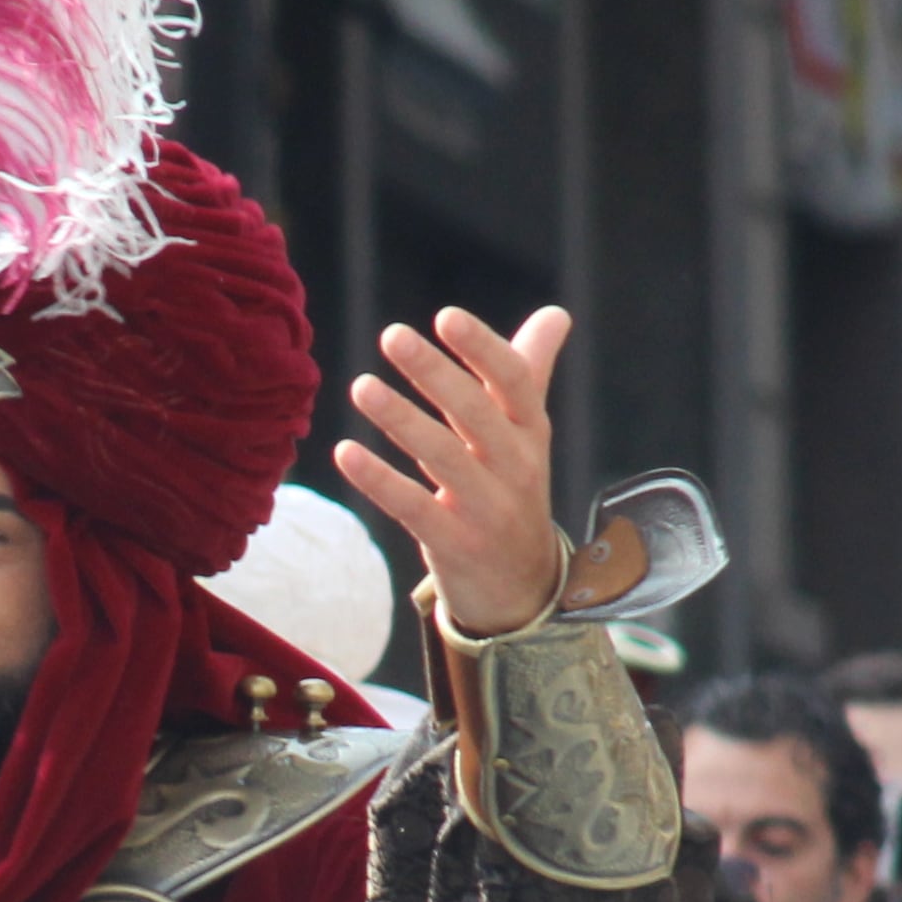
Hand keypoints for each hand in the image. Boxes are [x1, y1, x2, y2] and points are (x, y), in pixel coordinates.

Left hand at [338, 305, 571, 635]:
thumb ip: (530, 371)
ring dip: (401, 420)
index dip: (482, 348)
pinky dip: (379, 480)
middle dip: (436, 374)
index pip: (514, 381)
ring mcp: (487, 510)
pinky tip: (345, 451)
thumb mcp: (527, 434)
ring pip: (443, 458)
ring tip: (361, 386)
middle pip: (477, 414)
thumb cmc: (511, 490)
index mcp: (530, 431)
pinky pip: (414, 508)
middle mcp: (516, 467)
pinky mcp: (455, 545)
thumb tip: (556, 313)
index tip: (446, 316)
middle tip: (392, 335)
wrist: (523, 587)